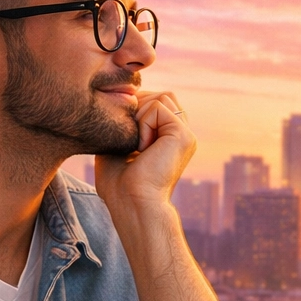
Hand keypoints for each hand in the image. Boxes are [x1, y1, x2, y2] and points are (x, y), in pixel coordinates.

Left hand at [94, 92, 194, 215]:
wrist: (132, 205)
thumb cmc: (119, 186)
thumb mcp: (115, 148)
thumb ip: (121, 125)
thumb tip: (119, 103)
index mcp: (169, 139)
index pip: (154, 103)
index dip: (134, 110)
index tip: (123, 137)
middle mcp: (181, 136)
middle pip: (160, 95)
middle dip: (137, 108)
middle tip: (129, 140)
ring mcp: (185, 135)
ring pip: (161, 97)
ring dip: (140, 116)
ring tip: (137, 144)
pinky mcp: (183, 135)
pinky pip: (158, 107)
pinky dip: (143, 124)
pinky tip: (142, 148)